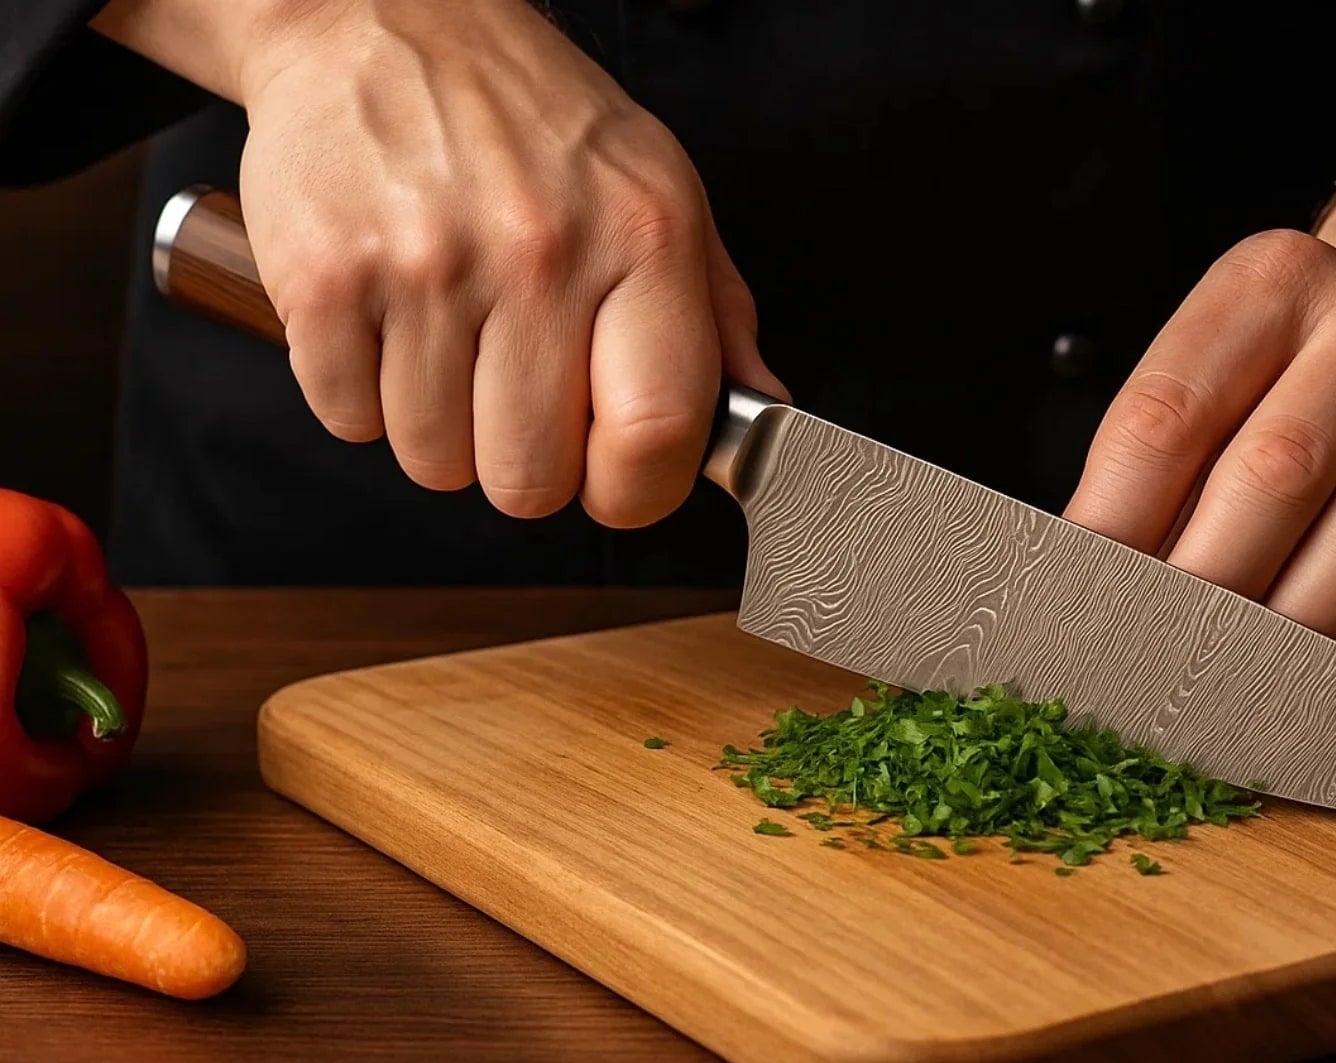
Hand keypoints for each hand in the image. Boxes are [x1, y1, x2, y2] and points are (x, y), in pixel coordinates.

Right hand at [95, 0, 782, 525]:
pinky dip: (361, 393)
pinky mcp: (323, 276)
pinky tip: (388, 322)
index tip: (616, 481)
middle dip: (524, 466)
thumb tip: (762, 416)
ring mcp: (425, 266)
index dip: (634, 492)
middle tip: (518, 397)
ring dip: (439, 428)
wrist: (384, 20)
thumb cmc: (534, 123)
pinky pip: (346, 419)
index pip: (657, 433)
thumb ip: (719, 317)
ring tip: (451, 340)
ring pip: (432, 460)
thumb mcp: (661, 194)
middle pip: (529, 479)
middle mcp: (539, 252)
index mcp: (642, 239)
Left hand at [1064, 90, 1335, 677]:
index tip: (1074, 608)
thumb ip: (1167, 454)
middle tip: (1147, 669)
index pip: (1168, 416)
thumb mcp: (1229, 352)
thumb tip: (1096, 590)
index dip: (1111, 527)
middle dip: (1201, 592)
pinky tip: (1322, 694)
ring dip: (1290, 637)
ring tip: (1227, 696)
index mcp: (1273, 284)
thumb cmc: (1312, 351)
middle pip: (1273, 477)